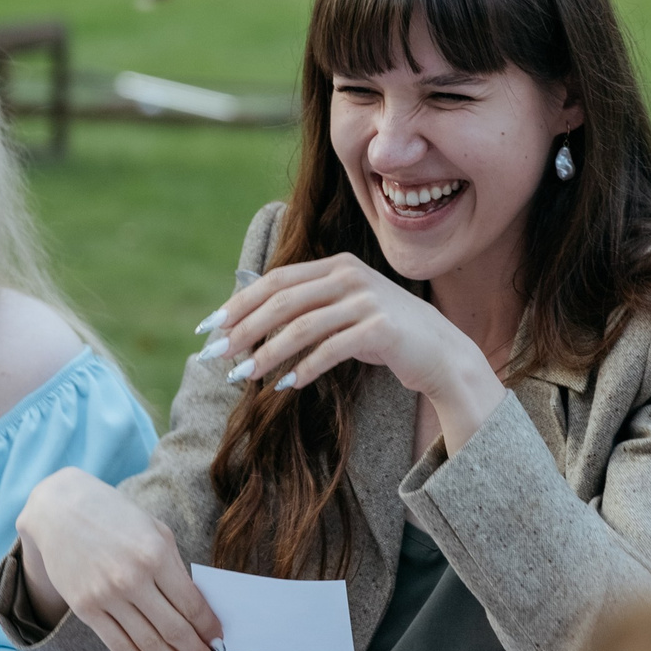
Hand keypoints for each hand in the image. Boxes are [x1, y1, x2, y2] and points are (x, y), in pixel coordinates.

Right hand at [17, 469, 224, 650]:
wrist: (59, 508)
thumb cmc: (114, 516)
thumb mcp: (155, 531)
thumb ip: (175, 569)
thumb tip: (197, 611)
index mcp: (156, 553)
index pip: (191, 604)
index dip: (209, 630)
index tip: (221, 645)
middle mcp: (132, 578)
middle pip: (173, 630)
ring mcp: (106, 596)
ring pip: (148, 644)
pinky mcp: (85, 609)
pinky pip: (119, 646)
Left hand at [201, 254, 506, 452]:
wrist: (441, 354)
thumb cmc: (383, 335)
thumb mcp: (342, 311)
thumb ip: (305, 307)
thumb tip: (247, 323)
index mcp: (336, 265)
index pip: (275, 280)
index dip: (239, 303)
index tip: (209, 327)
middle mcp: (350, 275)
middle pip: (282, 301)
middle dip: (245, 328)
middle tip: (218, 355)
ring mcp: (367, 300)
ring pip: (302, 326)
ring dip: (268, 353)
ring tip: (244, 376)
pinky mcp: (381, 329)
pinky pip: (332, 349)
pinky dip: (305, 368)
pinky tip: (287, 385)